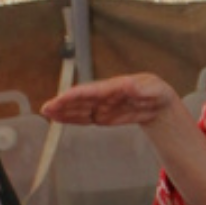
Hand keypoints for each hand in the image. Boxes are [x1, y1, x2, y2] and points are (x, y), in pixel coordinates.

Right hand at [41, 74, 179, 127]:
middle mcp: (104, 95)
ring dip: (64, 112)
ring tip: (47, 114)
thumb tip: (128, 84)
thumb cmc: (156, 92)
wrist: (158, 103)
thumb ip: (141, 88)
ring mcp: (102, 106)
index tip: (62, 98)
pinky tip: (59, 120)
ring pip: (80, 109)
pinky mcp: (102, 116)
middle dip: (64, 104)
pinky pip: (85, 118)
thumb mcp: (155, 89)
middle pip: (81, 100)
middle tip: (46, 108)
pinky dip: (72, 119)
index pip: (92, 91)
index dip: (76, 95)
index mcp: (115, 87)